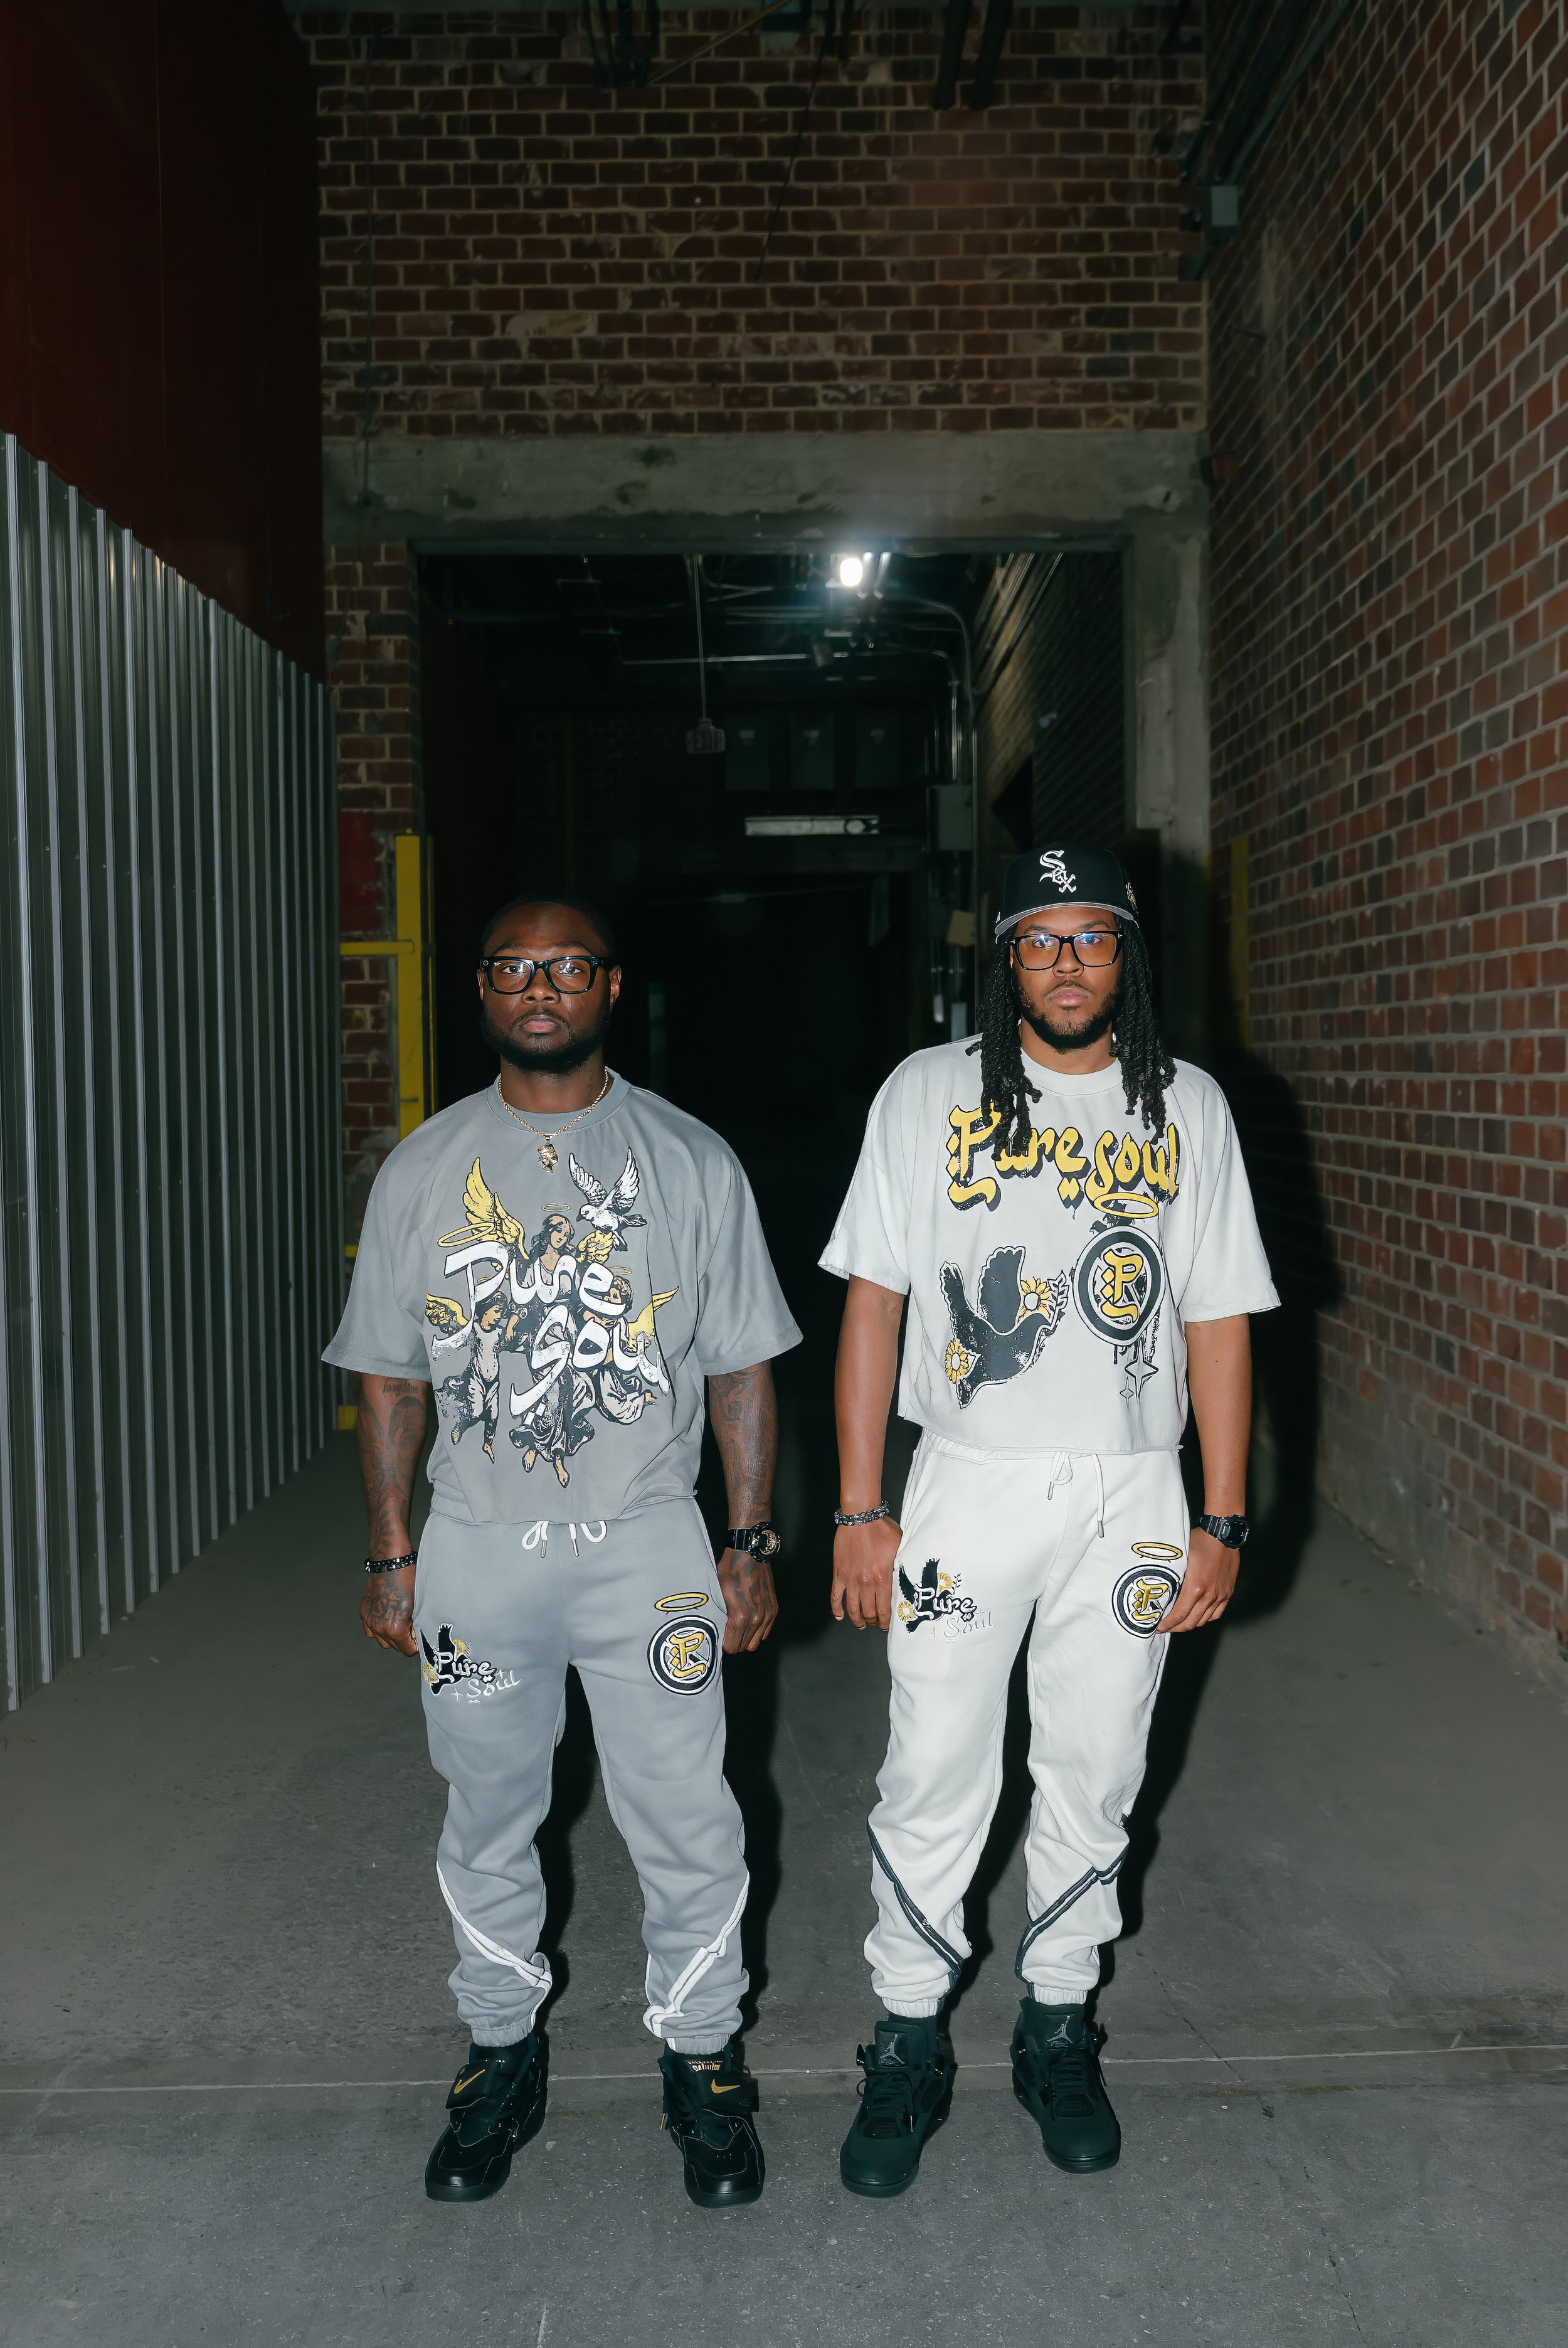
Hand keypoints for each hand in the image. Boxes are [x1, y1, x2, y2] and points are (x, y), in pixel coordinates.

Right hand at [360, 1563, 417, 1656]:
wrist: (390, 1562)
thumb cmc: (408, 1580)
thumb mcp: (419, 1606)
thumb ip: (417, 1625)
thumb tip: (417, 1636)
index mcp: (395, 1629)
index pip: (408, 1650)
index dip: (416, 1644)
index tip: (419, 1634)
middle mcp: (379, 1628)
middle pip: (395, 1647)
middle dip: (405, 1640)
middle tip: (412, 1627)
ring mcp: (369, 1621)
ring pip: (382, 1641)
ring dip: (392, 1636)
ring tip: (400, 1622)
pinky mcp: (364, 1613)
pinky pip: (371, 1631)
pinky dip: (379, 1628)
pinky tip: (388, 1617)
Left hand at [716, 1549, 777, 1653]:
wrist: (750, 1554)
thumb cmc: (730, 1571)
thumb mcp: (718, 1594)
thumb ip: (719, 1617)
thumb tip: (717, 1631)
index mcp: (740, 1617)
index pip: (732, 1647)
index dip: (724, 1644)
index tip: (719, 1637)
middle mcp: (756, 1619)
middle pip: (743, 1647)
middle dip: (734, 1643)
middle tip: (727, 1633)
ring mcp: (767, 1615)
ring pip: (755, 1642)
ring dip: (746, 1638)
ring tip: (737, 1628)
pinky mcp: (773, 1609)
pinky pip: (765, 1632)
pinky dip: (757, 1631)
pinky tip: (749, 1622)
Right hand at [831, 1516, 900, 1630]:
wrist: (861, 1517)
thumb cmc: (881, 1530)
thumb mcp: (899, 1547)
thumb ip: (900, 1565)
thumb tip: (904, 1576)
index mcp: (882, 1578)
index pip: (884, 1608)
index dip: (885, 1621)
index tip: (886, 1625)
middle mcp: (866, 1582)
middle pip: (868, 1611)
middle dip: (873, 1621)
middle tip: (875, 1623)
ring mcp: (850, 1579)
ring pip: (852, 1608)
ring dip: (857, 1620)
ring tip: (861, 1624)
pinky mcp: (838, 1574)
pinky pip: (835, 1596)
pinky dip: (836, 1609)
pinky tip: (839, 1616)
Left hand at [1157, 1528, 1238, 1633]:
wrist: (1223, 1535)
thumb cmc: (1200, 1542)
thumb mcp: (1181, 1557)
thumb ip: (1173, 1576)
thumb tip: (1159, 1587)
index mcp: (1195, 1588)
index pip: (1179, 1615)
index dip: (1168, 1625)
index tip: (1158, 1628)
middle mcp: (1209, 1596)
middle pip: (1191, 1622)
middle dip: (1176, 1628)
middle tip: (1166, 1628)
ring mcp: (1220, 1596)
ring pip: (1203, 1620)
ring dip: (1190, 1624)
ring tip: (1179, 1623)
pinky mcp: (1227, 1593)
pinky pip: (1216, 1614)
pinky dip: (1205, 1619)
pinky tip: (1197, 1616)